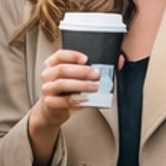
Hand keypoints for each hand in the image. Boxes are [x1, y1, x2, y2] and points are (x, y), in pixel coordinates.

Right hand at [27, 49, 98, 165]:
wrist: (53, 111)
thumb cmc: (67, 92)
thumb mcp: (78, 78)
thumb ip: (95, 68)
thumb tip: (119, 60)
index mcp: (54, 64)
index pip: (61, 55)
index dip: (73, 55)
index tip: (86, 58)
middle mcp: (48, 75)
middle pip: (62, 69)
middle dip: (81, 71)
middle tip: (96, 74)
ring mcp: (47, 89)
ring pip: (62, 84)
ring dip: (81, 85)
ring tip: (94, 87)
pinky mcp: (49, 103)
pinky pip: (62, 100)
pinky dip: (75, 100)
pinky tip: (85, 99)